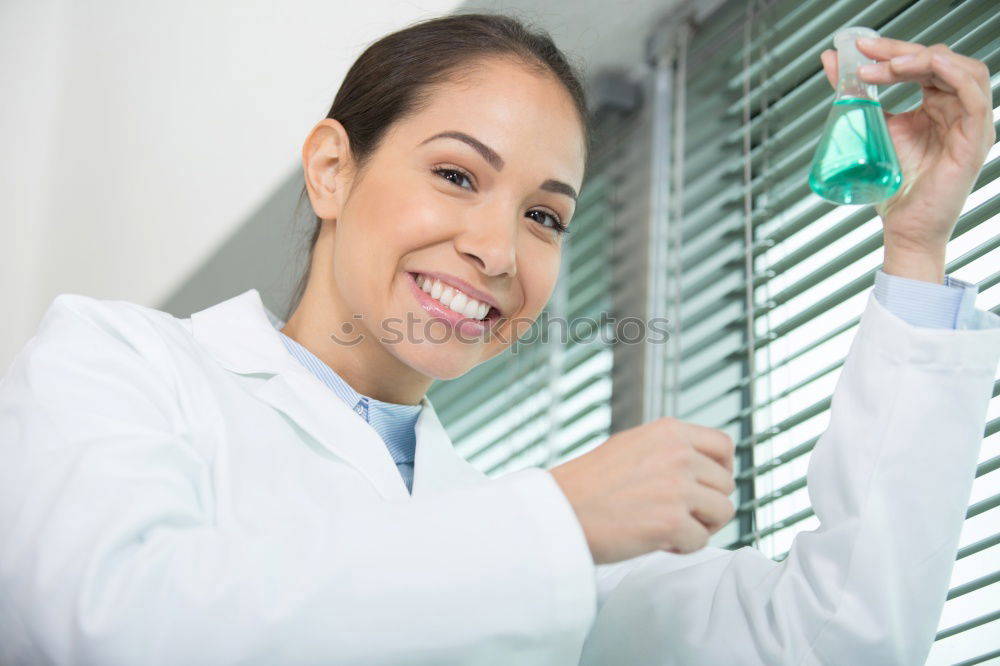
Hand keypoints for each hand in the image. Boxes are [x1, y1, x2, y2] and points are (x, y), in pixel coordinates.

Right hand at [549, 417, 735, 564]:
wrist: (558, 511)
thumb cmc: (586, 485)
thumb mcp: (630, 446)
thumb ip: (667, 450)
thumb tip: (701, 465)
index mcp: (669, 432)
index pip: (724, 445)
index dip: (720, 469)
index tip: (707, 485)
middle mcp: (679, 455)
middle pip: (725, 484)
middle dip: (706, 503)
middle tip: (676, 513)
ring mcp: (678, 488)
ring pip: (721, 513)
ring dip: (699, 526)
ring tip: (666, 527)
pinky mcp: (672, 522)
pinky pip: (700, 542)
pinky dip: (681, 547)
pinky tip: (655, 540)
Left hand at [821, 37, 994, 281]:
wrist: (902, 227)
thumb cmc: (892, 186)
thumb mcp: (871, 130)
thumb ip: (856, 97)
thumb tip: (832, 61)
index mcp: (936, 105)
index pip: (921, 63)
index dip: (892, 50)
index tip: (857, 49)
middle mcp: (956, 110)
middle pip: (939, 61)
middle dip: (900, 51)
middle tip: (866, 53)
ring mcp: (969, 123)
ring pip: (960, 71)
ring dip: (923, 60)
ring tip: (888, 65)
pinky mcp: (975, 140)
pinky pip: (975, 97)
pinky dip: (955, 74)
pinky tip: (931, 65)